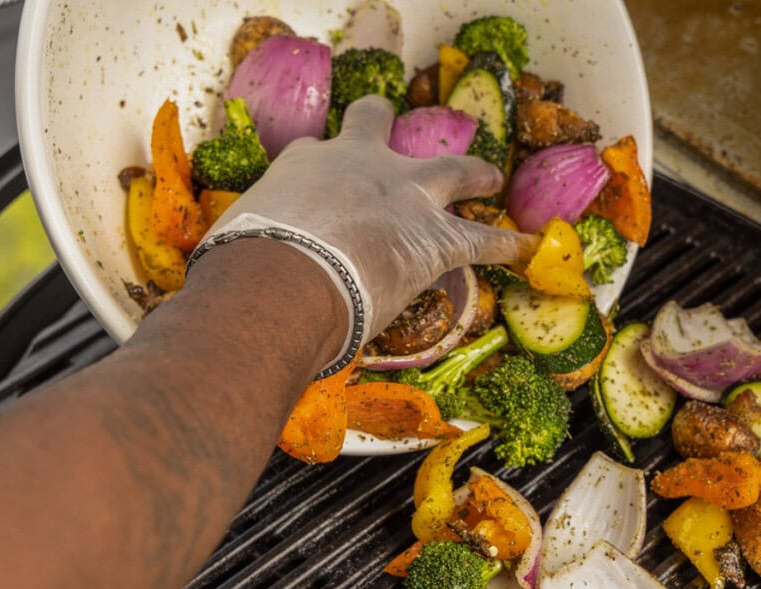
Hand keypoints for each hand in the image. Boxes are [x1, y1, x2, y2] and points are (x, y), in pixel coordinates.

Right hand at [198, 94, 537, 372]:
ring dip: (475, 172)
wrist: (285, 277)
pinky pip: (485, 238)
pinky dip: (511, 243)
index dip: (324, 169)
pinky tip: (533, 246)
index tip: (322, 180)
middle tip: (400, 125)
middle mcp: (361, 163)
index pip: (318, 156)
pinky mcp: (437, 237)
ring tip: (493, 175)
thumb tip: (227, 292)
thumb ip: (247, 253)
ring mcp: (406, 195)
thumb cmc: (247, 264)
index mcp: (307, 164)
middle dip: (390, 125)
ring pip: (452, 170)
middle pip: (380, 127)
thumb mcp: (238, 242)